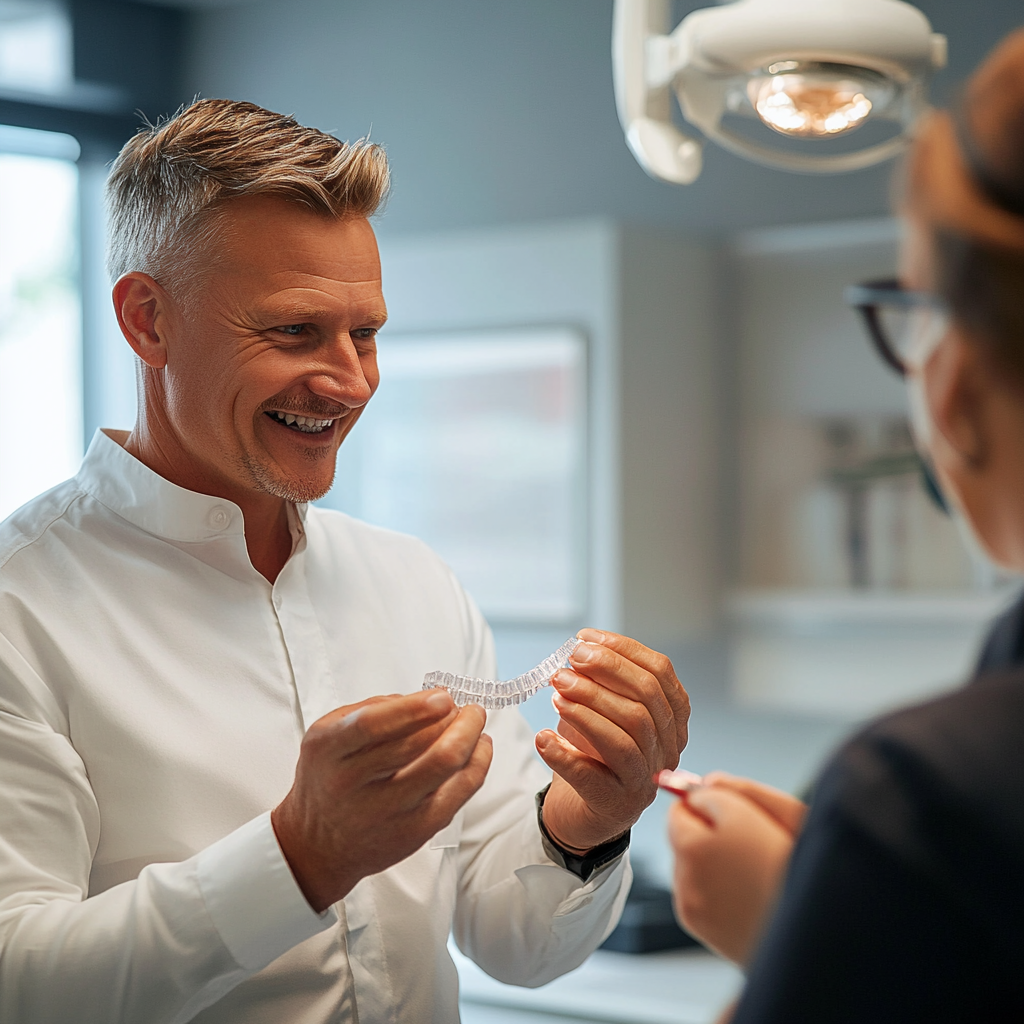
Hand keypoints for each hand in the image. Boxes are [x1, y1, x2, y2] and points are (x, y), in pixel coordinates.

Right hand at [271, 690, 491, 912]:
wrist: (319, 844)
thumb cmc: (329, 776)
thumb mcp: (329, 733)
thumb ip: (373, 708)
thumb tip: (430, 697)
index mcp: (329, 750)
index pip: (371, 725)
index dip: (413, 708)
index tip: (443, 695)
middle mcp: (353, 784)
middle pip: (416, 746)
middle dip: (452, 717)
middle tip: (462, 705)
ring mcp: (386, 811)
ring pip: (443, 767)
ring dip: (469, 735)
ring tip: (474, 719)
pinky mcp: (415, 831)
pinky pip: (459, 793)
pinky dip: (478, 763)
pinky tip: (480, 746)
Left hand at [536, 629, 689, 852]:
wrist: (583, 810)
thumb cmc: (595, 752)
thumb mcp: (603, 708)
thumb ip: (599, 680)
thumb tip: (580, 648)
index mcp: (671, 717)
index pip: (660, 673)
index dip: (623, 649)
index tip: (585, 638)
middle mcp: (667, 748)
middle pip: (646, 701)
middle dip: (605, 673)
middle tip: (568, 663)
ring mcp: (646, 780)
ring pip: (626, 737)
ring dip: (587, 707)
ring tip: (556, 692)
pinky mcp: (617, 805)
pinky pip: (592, 777)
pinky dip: (564, 755)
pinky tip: (543, 738)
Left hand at [668, 773, 805, 964]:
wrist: (828, 937)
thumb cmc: (810, 871)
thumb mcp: (782, 812)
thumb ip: (735, 790)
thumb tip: (707, 782)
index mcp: (697, 846)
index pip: (680, 808)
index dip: (707, 803)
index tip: (733, 810)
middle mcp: (687, 880)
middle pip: (685, 838)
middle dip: (710, 833)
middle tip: (755, 842)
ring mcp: (693, 910)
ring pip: (692, 867)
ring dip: (714, 863)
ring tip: (758, 872)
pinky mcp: (703, 932)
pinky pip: (700, 897)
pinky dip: (718, 892)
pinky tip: (752, 895)